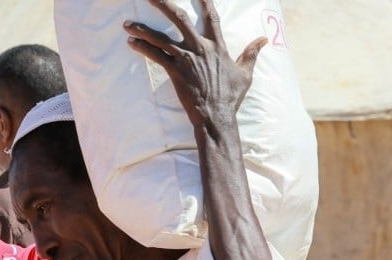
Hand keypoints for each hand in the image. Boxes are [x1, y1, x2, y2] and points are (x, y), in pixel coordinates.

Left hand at [124, 0, 265, 136]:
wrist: (216, 115)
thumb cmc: (230, 97)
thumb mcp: (245, 73)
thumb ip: (252, 53)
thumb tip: (264, 39)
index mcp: (217, 46)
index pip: (211, 17)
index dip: (205, 2)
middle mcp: (200, 48)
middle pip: (179, 18)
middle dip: (163, 4)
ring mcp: (186, 58)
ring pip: (160, 38)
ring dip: (142, 30)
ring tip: (127, 23)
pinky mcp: (175, 71)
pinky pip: (155, 56)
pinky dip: (142, 48)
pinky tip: (131, 42)